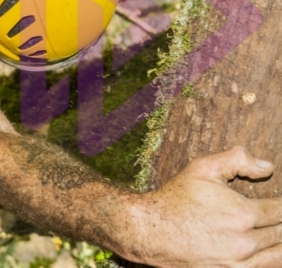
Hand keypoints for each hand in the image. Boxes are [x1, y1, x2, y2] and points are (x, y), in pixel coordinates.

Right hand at [121, 146, 281, 266]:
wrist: (149, 230)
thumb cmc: (175, 198)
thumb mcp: (201, 169)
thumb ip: (236, 160)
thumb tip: (268, 166)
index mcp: (242, 214)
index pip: (281, 210)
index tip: (280, 201)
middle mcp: (244, 242)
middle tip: (278, 214)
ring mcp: (238, 263)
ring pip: (279, 255)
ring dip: (281, 241)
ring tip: (277, 229)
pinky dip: (273, 258)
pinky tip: (272, 248)